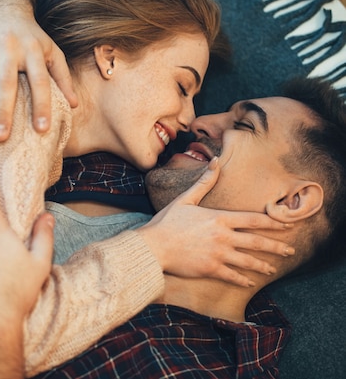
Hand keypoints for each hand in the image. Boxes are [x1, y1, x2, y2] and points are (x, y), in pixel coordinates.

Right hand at [0, 0, 76, 141]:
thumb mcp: (50, 50)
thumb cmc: (31, 36)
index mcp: (34, 50)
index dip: (41, 105)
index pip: (40, 81)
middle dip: (4, 112)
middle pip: (7, 83)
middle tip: (2, 137)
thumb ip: (62, 76)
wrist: (3, 4)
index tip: (42, 129)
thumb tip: (74, 105)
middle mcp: (10, 46)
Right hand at [139, 157, 294, 286]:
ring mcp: (218, 254)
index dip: (272, 222)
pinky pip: (232, 276)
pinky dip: (243, 280)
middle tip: (290, 250)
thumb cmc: (167, 222)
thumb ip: (204, 182)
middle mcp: (223, 236)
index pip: (253, 220)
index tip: (285, 225)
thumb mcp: (186, 199)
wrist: (154, 246)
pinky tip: (250, 282)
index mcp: (219, 218)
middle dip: (276, 246)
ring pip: (248, 261)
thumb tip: (215, 161)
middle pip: (257, 242)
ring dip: (263, 264)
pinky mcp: (210, 269)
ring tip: (273, 268)